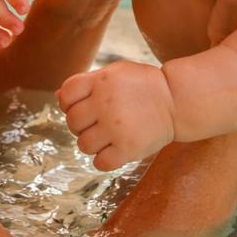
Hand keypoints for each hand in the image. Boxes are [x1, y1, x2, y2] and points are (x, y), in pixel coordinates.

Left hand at [58, 62, 175, 170]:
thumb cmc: (143, 86)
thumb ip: (87, 83)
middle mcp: (106, 103)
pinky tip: (116, 149)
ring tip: (110, 135)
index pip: (67, 94)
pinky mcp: (128, 148)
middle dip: (82, 124)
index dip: (70, 102)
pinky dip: (105, 159)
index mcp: (102, 80)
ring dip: (93, 143)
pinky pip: (100, 162)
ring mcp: (116, 127)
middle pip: (72, 121)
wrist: (177, 100)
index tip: (85, 105)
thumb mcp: (116, 73)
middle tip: (101, 122)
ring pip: (83, 144)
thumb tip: (58, 98)